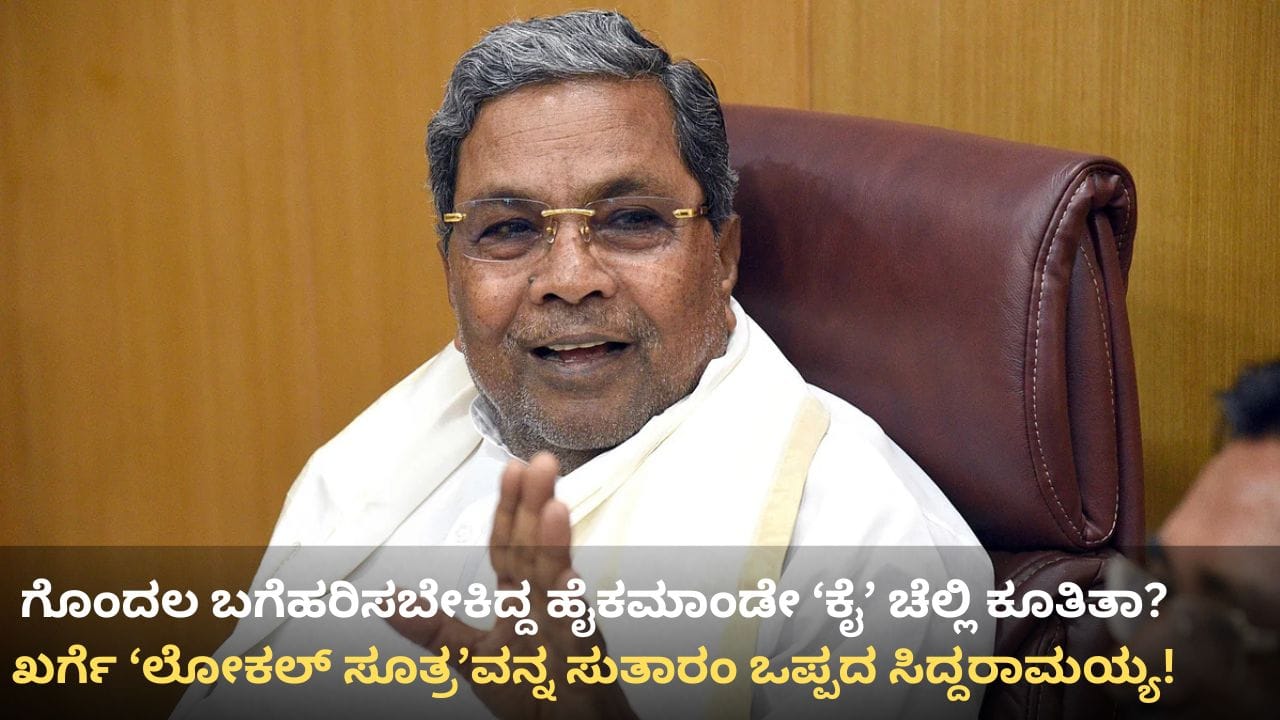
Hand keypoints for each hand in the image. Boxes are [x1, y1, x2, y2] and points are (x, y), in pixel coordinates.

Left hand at [388, 452, 636, 718]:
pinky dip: (572, 610)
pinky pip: (576, 634)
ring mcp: (568, 630)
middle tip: (541, 463)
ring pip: (559, 583)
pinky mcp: (584, 663)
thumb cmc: (532, 694)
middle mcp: (547, 605)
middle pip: (536, 550)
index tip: (511, 470)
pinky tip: (568, 585)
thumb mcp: (471, 658)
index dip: (509, 510)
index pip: (511, 547)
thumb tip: (383, 599)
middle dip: (537, 507)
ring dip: (556, 545)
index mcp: (522, 599)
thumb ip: (433, 628)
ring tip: (554, 507)